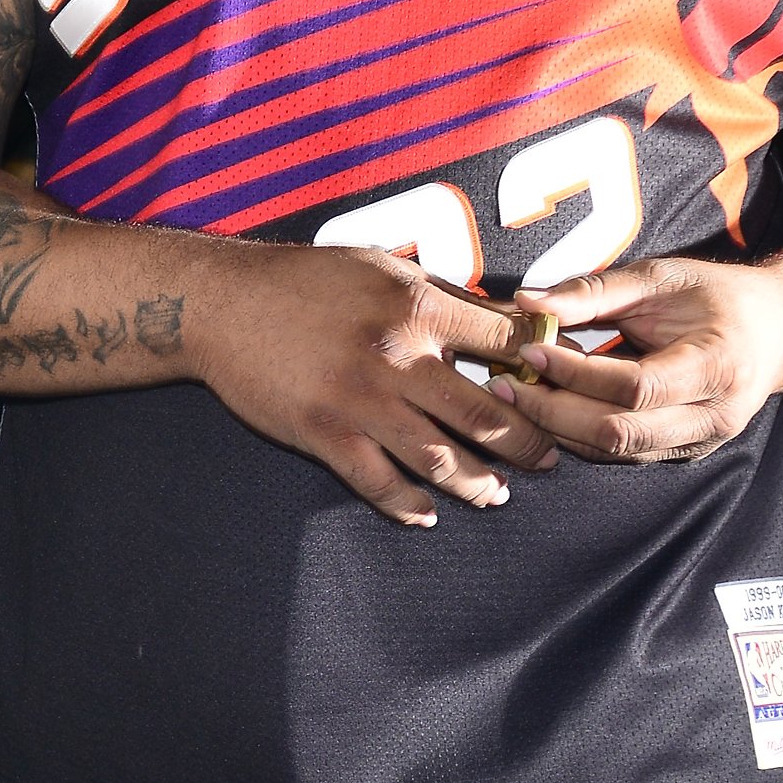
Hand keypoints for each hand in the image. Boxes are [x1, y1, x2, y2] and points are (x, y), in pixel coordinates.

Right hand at [197, 242, 556, 528]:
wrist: (223, 304)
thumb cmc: (302, 280)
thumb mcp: (379, 268)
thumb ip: (437, 296)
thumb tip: (496, 318)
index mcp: (416, 308)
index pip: (506, 344)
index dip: (542, 369)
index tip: (559, 389)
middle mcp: (396, 358)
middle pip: (486, 413)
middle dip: (527, 443)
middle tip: (548, 459)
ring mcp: (359, 402)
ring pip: (440, 459)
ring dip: (477, 484)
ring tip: (496, 494)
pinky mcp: (323, 434)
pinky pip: (378, 483)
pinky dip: (408, 506)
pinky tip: (426, 515)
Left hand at [504, 258, 782, 461]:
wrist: (775, 332)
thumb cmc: (716, 297)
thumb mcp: (662, 277)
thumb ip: (595, 291)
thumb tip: (528, 302)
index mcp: (718, 366)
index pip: (634, 387)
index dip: (575, 374)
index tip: (529, 351)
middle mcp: (713, 416)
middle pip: (618, 433)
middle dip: (552, 412)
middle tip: (505, 385)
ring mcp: (698, 443)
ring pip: (613, 452)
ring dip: (556, 428)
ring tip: (516, 396)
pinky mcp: (681, 454)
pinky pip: (619, 454)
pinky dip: (576, 434)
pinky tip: (547, 409)